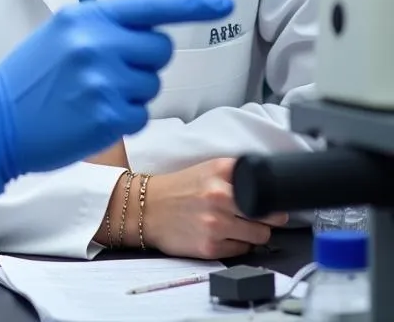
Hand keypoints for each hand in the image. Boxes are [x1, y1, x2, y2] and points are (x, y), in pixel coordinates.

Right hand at [0, 0, 232, 194]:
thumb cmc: (29, 78)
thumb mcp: (59, 34)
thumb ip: (101, 28)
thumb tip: (150, 32)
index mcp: (85, 17)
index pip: (150, 7)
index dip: (193, 6)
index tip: (224, 4)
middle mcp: (96, 43)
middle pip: (159, 49)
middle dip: (145, 62)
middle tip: (110, 73)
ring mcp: (103, 81)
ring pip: (151, 84)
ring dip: (131, 92)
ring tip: (91, 96)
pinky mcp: (108, 117)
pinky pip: (141, 114)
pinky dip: (123, 118)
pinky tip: (91, 116)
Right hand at [142, 158, 287, 258]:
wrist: (145, 208)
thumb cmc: (177, 190)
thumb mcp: (207, 169)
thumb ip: (236, 173)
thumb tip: (270, 188)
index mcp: (220, 172)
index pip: (265, 189)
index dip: (272, 199)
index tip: (274, 203)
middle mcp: (218, 196)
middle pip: (269, 216)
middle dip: (266, 219)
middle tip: (255, 216)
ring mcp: (215, 223)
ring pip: (260, 236)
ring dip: (254, 233)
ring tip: (236, 226)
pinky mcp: (210, 247)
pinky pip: (242, 250)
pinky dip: (237, 245)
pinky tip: (221, 235)